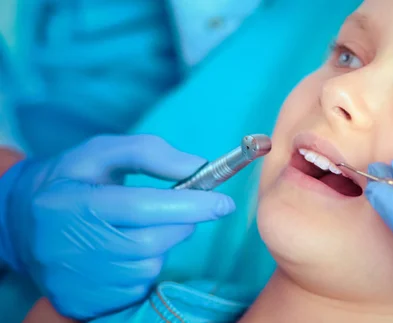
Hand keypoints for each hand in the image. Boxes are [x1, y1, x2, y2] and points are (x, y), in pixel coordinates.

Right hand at [0, 135, 234, 318]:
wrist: (22, 224)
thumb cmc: (70, 181)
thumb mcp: (101, 152)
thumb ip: (148, 152)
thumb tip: (198, 167)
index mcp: (73, 203)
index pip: (141, 207)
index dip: (187, 205)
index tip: (223, 202)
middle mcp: (70, 247)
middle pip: (150, 242)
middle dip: (180, 224)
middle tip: (183, 210)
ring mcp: (76, 279)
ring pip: (147, 267)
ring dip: (161, 244)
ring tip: (140, 226)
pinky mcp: (82, 301)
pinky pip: (135, 286)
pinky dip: (143, 266)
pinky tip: (126, 250)